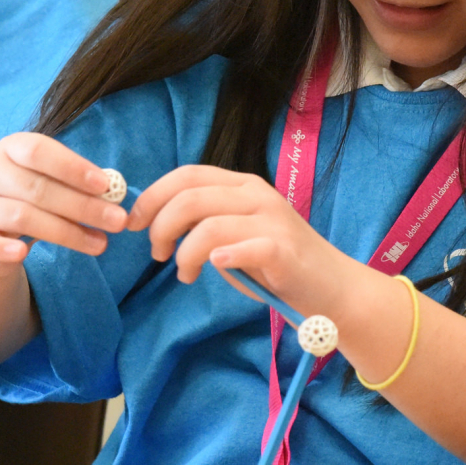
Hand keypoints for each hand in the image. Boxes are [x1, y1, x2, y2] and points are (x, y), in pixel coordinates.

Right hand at [0, 132, 128, 271]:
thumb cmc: (26, 197)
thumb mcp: (47, 181)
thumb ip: (74, 183)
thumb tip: (113, 192)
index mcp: (9, 149)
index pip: (37, 150)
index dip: (72, 167)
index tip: (105, 185)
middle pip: (35, 187)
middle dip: (81, 205)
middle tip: (117, 220)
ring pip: (20, 216)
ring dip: (65, 232)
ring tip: (100, 243)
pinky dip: (4, 249)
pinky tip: (23, 254)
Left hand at [126, 165, 359, 318]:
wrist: (332, 289)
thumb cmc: (276, 264)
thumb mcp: (235, 233)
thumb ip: (203, 222)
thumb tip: (156, 221)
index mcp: (241, 185)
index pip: (186, 175)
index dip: (152, 196)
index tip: (133, 223)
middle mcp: (256, 195)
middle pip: (190, 197)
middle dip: (160, 225)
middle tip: (157, 253)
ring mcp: (272, 221)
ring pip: (209, 224)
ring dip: (185, 253)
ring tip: (184, 274)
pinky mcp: (284, 250)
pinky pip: (246, 247)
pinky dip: (223, 257)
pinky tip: (215, 267)